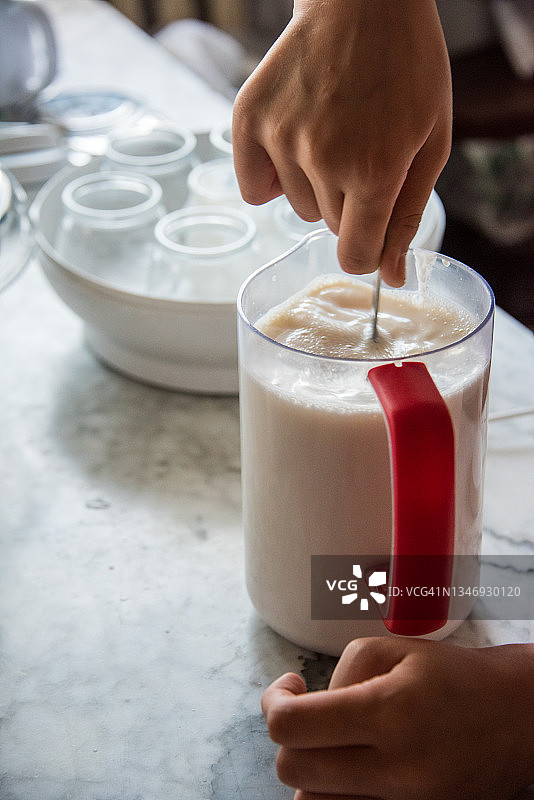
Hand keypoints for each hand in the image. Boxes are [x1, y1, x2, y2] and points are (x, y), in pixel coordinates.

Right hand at [232, 0, 451, 285]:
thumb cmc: (409, 67)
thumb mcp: (431, 144)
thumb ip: (407, 216)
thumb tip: (389, 276)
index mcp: (375, 170)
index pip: (355, 256)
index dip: (365, 249)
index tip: (370, 230)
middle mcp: (323, 159)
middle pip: (329, 226)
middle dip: (349, 202)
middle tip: (362, 148)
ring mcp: (281, 139)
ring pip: (297, 206)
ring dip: (315, 184)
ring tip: (333, 132)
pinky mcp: (249, 121)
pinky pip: (254, 188)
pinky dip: (273, 177)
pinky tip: (295, 141)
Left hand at [261, 637, 533, 799]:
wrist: (513, 718)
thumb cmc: (451, 676)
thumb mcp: (391, 650)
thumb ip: (338, 676)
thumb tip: (308, 710)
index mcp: (389, 713)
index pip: (292, 727)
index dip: (274, 702)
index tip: (289, 687)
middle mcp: (397, 770)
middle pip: (293, 771)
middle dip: (288, 737)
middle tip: (309, 711)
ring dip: (309, 771)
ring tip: (333, 740)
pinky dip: (335, 792)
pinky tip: (350, 763)